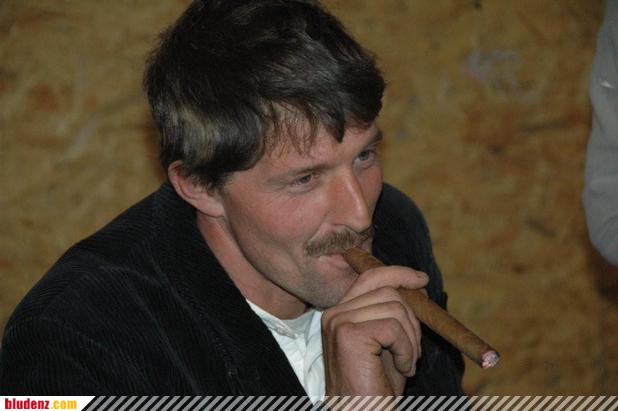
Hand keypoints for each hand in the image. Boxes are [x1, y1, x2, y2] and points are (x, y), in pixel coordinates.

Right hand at [321, 265, 428, 395]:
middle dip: (412, 319)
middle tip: (414, 352)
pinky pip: (394, 328)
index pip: (371, 277)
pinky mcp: (349, 335)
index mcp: (341, 312)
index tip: (421, 280)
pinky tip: (403, 369)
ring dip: (412, 339)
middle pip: (388, 291)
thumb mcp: (389, 344)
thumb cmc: (375, 387)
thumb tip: (417, 286)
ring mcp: (339, 322)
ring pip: (395, 308)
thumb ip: (396, 315)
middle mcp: (335, 313)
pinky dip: (407, 350)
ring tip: (407, 363)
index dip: (399, 273)